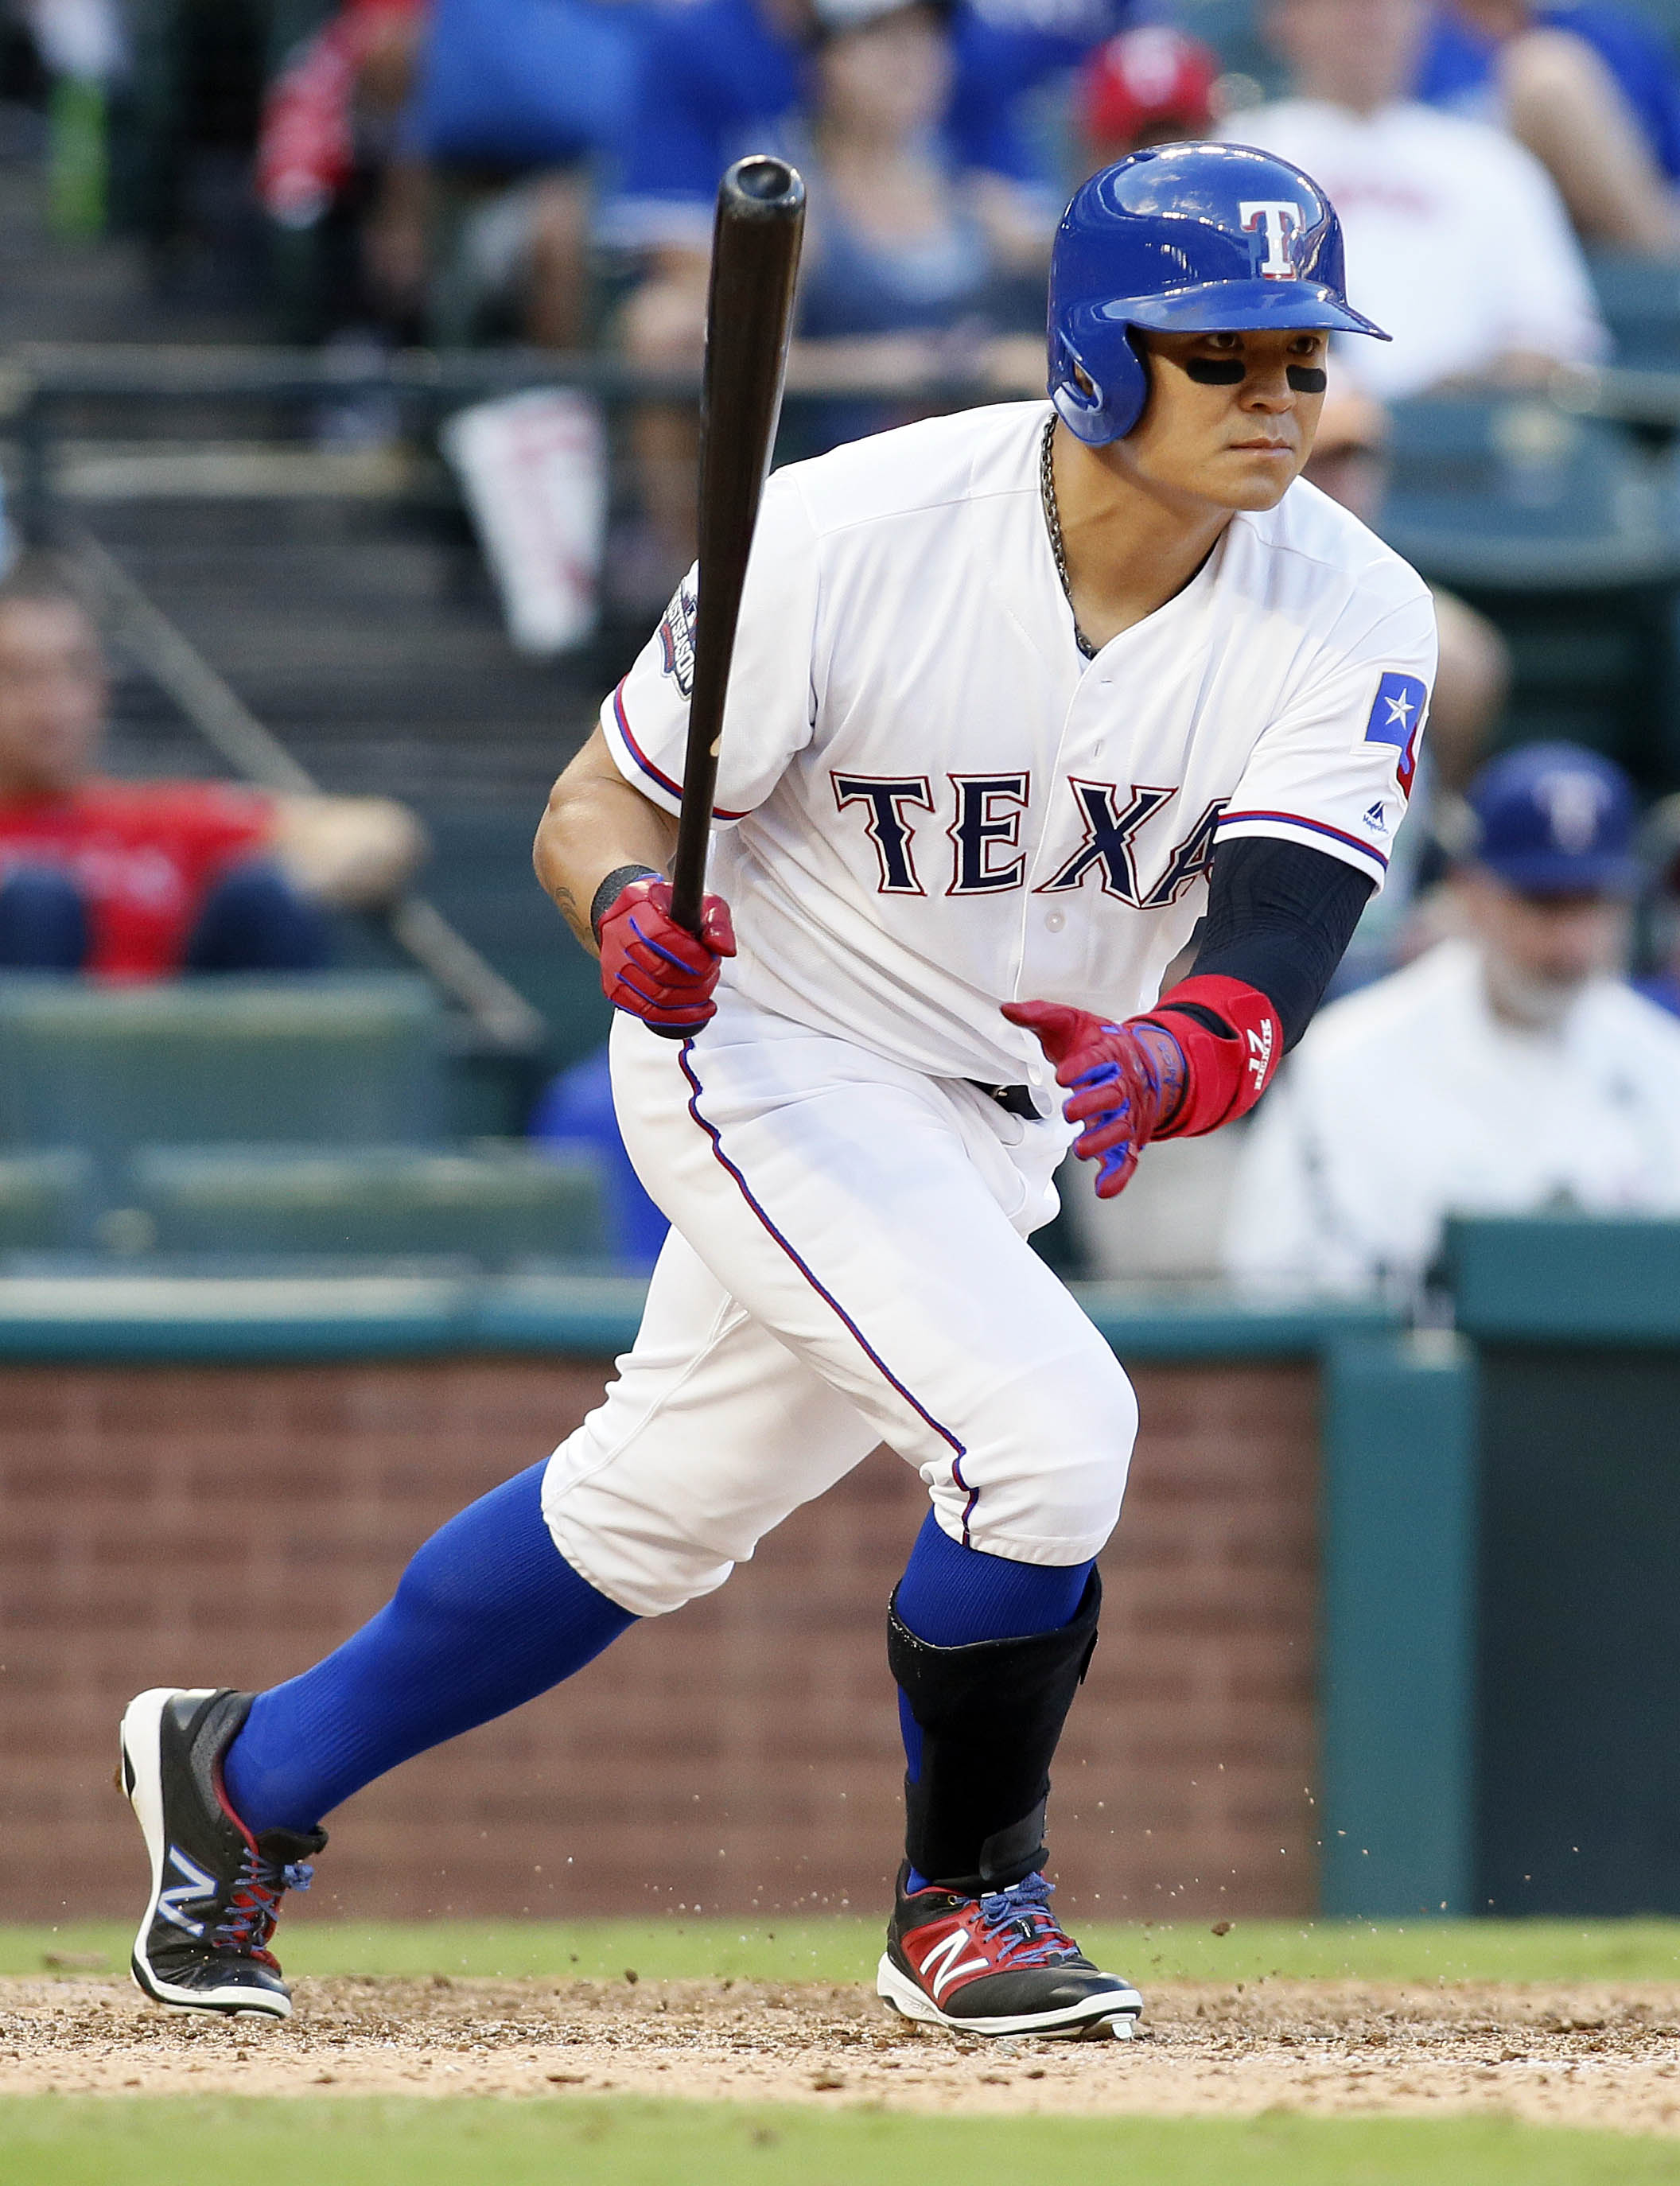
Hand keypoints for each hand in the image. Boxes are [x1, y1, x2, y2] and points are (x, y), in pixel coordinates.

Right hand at [597, 874, 735, 1032]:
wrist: (638, 919)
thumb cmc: (671, 911)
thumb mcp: (702, 904)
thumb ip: (717, 924)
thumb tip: (722, 949)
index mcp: (637, 904)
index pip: (659, 936)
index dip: (690, 956)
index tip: (710, 961)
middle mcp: (618, 932)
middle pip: (658, 971)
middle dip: (695, 979)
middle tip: (711, 973)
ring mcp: (612, 963)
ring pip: (655, 997)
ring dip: (690, 1000)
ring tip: (705, 988)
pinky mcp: (613, 988)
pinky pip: (647, 1013)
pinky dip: (677, 1017)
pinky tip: (696, 1010)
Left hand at [1002, 1000, 1185, 1199]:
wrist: (1144, 1062)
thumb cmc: (1097, 1043)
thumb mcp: (1070, 1023)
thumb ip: (1039, 1015)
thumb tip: (1005, 1009)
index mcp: (1110, 1053)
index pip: (1100, 1059)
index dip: (1083, 1067)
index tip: (1063, 1075)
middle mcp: (1123, 1084)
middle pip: (1113, 1096)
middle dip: (1092, 1105)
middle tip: (1070, 1111)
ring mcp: (1128, 1114)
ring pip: (1121, 1129)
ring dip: (1103, 1141)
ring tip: (1080, 1148)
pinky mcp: (1129, 1139)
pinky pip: (1128, 1160)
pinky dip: (1119, 1176)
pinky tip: (1103, 1189)